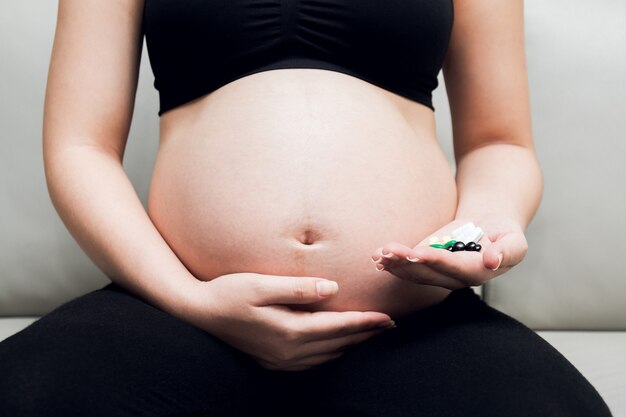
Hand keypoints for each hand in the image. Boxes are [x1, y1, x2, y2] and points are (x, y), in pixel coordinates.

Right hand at [184, 272, 394, 371]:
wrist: (198, 312)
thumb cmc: (228, 292)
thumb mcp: (261, 284)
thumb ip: (298, 287)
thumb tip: (332, 289)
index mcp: (289, 330)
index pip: (337, 327)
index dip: (364, 322)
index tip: (387, 318)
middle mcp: (288, 351)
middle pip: (336, 344)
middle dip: (363, 334)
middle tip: (387, 325)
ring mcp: (279, 359)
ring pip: (326, 355)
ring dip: (349, 344)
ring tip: (367, 333)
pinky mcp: (271, 360)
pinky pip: (311, 362)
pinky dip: (329, 353)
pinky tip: (334, 346)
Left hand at [370, 214, 527, 289]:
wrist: (491, 226)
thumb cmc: (504, 232)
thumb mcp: (514, 240)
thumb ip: (507, 251)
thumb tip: (493, 260)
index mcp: (478, 273)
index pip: (455, 268)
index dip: (437, 260)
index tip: (419, 252)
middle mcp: (455, 278)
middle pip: (429, 273)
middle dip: (408, 263)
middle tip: (389, 252)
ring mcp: (439, 274)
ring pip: (415, 272)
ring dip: (396, 264)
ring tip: (379, 254)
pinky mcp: (426, 265)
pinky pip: (409, 266)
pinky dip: (393, 262)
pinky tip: (377, 257)